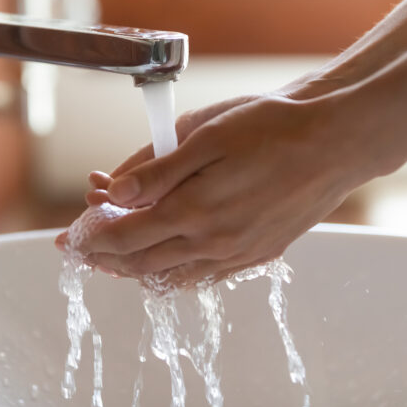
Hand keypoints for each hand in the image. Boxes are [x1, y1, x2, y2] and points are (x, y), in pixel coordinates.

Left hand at [64, 90, 384, 286]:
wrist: (335, 142)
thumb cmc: (274, 128)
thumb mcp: (207, 135)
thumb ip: (156, 170)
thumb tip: (112, 193)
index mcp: (195, 211)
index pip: (124, 237)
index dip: (91, 237)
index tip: (72, 235)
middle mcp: (215, 243)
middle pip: (142, 265)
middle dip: (105, 258)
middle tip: (83, 250)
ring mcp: (238, 254)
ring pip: (172, 277)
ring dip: (136, 269)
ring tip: (115, 259)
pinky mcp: (258, 255)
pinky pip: (204, 277)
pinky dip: (174, 273)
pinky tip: (167, 261)